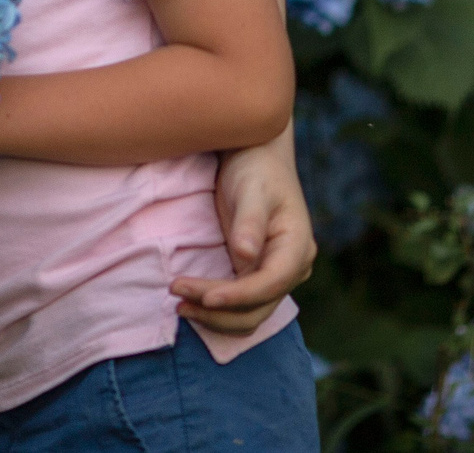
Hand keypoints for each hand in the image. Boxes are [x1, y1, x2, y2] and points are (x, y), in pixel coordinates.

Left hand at [172, 127, 315, 332]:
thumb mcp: (251, 188)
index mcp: (296, 248)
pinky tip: (191, 302)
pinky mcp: (255, 274)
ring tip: (179, 305)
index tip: (205, 296)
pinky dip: (217, 310)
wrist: (256, 156)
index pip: (270, 284)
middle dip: (218, 309)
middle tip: (176, 294)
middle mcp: (290, 268)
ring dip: (215, 317)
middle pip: (257, 307)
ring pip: (248, 314)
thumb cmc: (255, 168)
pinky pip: (240, 306)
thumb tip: (246, 255)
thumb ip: (250, 222)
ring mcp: (274, 275)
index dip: (238, 296)